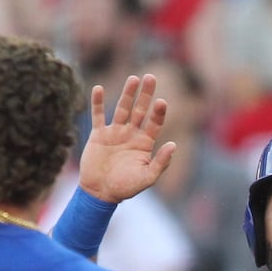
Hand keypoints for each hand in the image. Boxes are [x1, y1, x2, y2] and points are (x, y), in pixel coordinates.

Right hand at [77, 74, 176, 204]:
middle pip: (140, 109)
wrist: (100, 193)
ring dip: (127, 93)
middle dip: (146, 94)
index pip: (154, 123)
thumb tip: (173, 145)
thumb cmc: (125, 188)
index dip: (158, 113)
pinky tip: (99, 88)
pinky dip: (97, 102)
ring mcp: (115, 132)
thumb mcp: (146, 178)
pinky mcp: (98, 134)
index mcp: (144, 143)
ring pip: (122, 108)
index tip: (161, 102)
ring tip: (133, 79)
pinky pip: (98, 115)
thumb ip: (160, 163)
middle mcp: (131, 134)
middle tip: (151, 77)